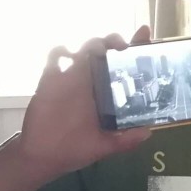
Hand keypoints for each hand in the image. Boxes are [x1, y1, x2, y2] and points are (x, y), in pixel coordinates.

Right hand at [17, 26, 151, 179]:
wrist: (42, 158)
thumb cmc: (74, 149)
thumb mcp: (104, 147)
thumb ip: (125, 140)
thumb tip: (148, 133)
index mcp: (107, 94)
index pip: (124, 66)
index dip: (135, 47)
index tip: (144, 33)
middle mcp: (92, 82)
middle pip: (106, 51)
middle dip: (114, 41)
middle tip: (121, 46)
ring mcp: (72, 79)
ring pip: (84, 49)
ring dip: (93, 44)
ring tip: (100, 51)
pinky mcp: (51, 81)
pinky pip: (54, 58)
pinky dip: (60, 51)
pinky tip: (67, 56)